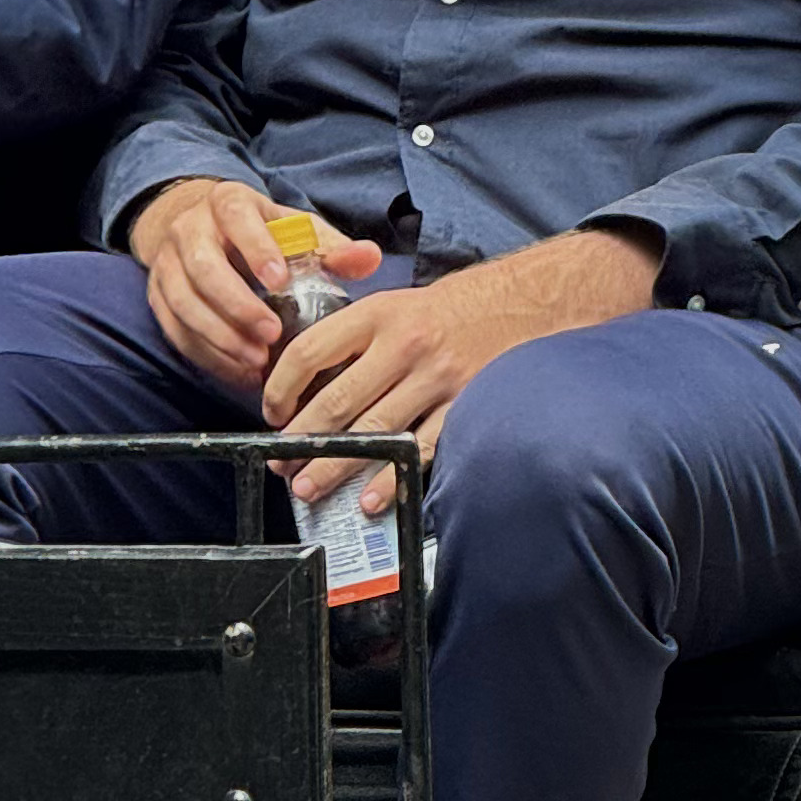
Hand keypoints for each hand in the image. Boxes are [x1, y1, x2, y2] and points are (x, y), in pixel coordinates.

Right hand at [126, 176, 381, 395]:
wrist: (202, 228)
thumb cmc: (259, 233)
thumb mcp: (294, 229)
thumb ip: (332, 247)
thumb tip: (369, 259)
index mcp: (228, 203)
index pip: (237, 218)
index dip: (257, 249)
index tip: (280, 281)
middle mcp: (190, 228)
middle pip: (203, 266)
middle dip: (237, 305)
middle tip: (271, 336)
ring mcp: (167, 263)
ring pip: (183, 302)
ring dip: (219, 336)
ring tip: (256, 361)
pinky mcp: (157, 296)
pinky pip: (174, 329)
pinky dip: (206, 354)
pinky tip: (238, 371)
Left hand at [268, 227, 659, 513]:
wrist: (529, 301)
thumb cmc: (456, 308)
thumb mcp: (400, 303)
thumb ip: (356, 336)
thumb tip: (309, 382)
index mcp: (378, 314)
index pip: (311, 350)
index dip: (281, 386)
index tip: (271, 412)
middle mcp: (405, 344)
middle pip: (338, 401)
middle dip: (301, 440)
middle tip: (280, 466)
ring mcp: (437, 378)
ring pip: (374, 431)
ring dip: (335, 465)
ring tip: (309, 487)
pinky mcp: (465, 405)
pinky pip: (421, 449)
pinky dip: (393, 478)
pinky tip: (370, 499)